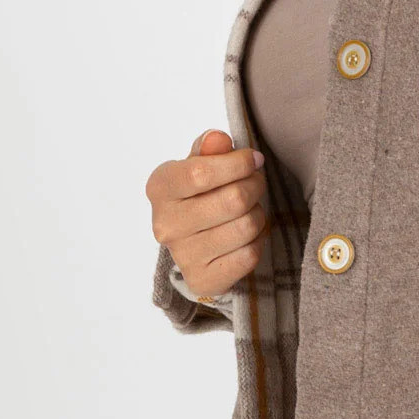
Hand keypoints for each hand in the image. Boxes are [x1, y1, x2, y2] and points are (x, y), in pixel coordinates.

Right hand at [146, 128, 268, 298]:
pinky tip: (246, 236)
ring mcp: (183, 256)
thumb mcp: (201, 164)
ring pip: (246, 226)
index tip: (252, 159)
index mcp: (160, 188)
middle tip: (255, 183)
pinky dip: (257, 242)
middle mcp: (165, 225)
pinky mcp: (204, 280)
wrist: (194, 242)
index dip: (238, 163)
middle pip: (233, 199)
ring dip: (258, 214)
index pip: (202, 172)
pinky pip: (249, 255)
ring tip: (249, 210)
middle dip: (255, 185)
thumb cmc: (200, 194)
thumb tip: (217, 139)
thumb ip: (210, 149)